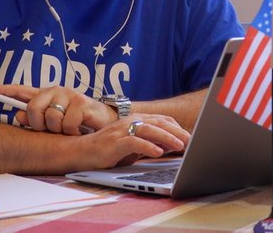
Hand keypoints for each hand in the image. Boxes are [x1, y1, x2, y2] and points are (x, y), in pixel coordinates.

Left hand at [0, 85, 115, 134]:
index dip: (4, 91)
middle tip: (51, 129)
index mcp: (47, 95)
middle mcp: (56, 91)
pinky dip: (72, 132)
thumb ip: (36, 120)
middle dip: (39, 124)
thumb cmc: (78, 123)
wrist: (106, 122)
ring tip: (68, 129)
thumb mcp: (55, 123)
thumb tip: (16, 117)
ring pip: (51, 118)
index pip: (22, 91)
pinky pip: (67, 123)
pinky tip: (79, 129)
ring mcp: (69, 95)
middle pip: (33, 109)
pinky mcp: (82, 103)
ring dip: (59, 130)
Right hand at [74, 114, 190, 168]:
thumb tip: (170, 146)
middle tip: (190, 141)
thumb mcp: (133, 146)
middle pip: (158, 123)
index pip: (161, 119)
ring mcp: (122, 131)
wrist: (81, 152)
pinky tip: (158, 152)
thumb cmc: (108, 150)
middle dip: (177, 132)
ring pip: (149, 130)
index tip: (189, 136)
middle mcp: (130, 121)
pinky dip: (148, 147)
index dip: (177, 127)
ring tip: (180, 146)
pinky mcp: (114, 142)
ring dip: (166, 138)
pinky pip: (134, 142)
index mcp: (135, 120)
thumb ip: (150, 143)